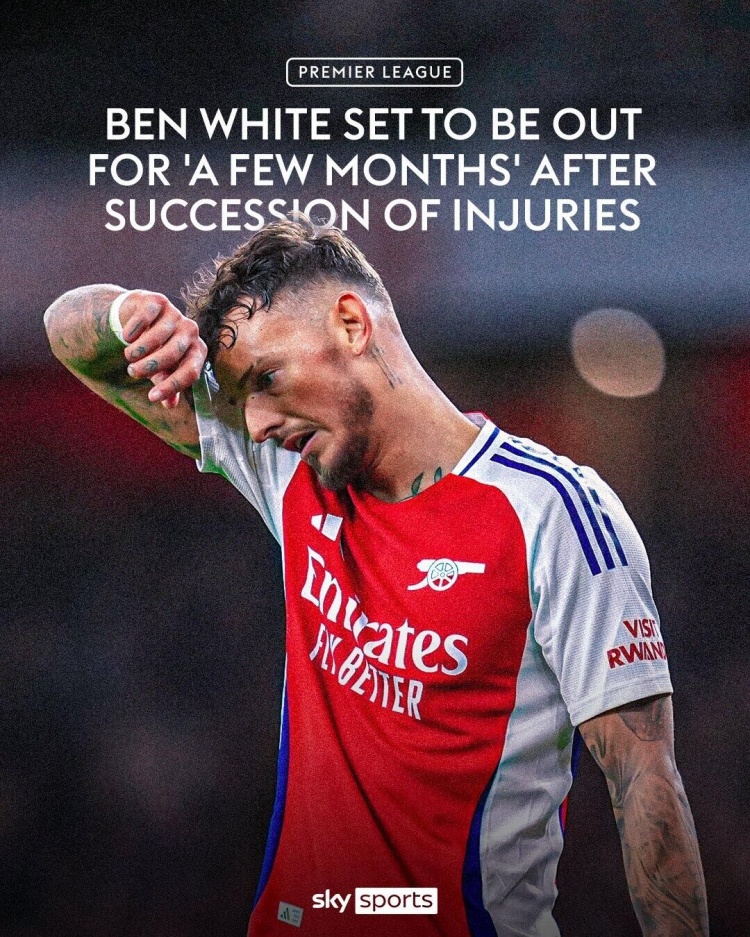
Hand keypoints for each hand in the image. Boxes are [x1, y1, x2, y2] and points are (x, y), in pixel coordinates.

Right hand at [118, 291, 206, 407]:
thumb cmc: (155, 349)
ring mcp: (175, 314)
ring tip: (129, 357)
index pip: (191, 371)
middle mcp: (190, 331)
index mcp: (197, 350)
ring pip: (158, 336)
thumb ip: (166, 384)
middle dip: (151, 366)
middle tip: (132, 372)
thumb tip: (170, 405)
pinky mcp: (158, 301)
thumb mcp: (161, 369)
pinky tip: (125, 337)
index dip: (171, 386)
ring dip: (139, 350)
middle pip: (174, 353)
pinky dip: (133, 330)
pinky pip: (145, 317)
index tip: (151, 398)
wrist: (138, 318)